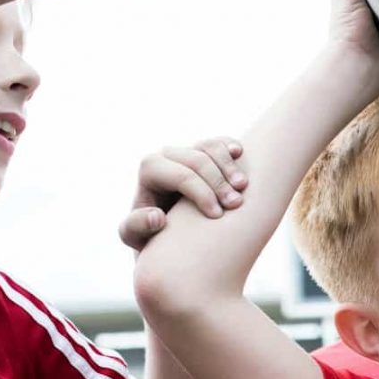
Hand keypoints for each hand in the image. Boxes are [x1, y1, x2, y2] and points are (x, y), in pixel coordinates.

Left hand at [119, 137, 245, 250]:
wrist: (164, 229)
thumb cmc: (149, 233)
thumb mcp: (135, 236)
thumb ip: (136, 227)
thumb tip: (157, 216)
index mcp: (150, 169)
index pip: (181, 175)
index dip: (201, 193)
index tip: (217, 216)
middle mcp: (167, 155)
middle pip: (198, 159)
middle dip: (219, 182)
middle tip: (236, 204)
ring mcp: (187, 151)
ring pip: (210, 146)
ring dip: (229, 166)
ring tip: (243, 187)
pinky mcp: (203, 152)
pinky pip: (220, 142)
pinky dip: (231, 146)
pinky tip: (241, 154)